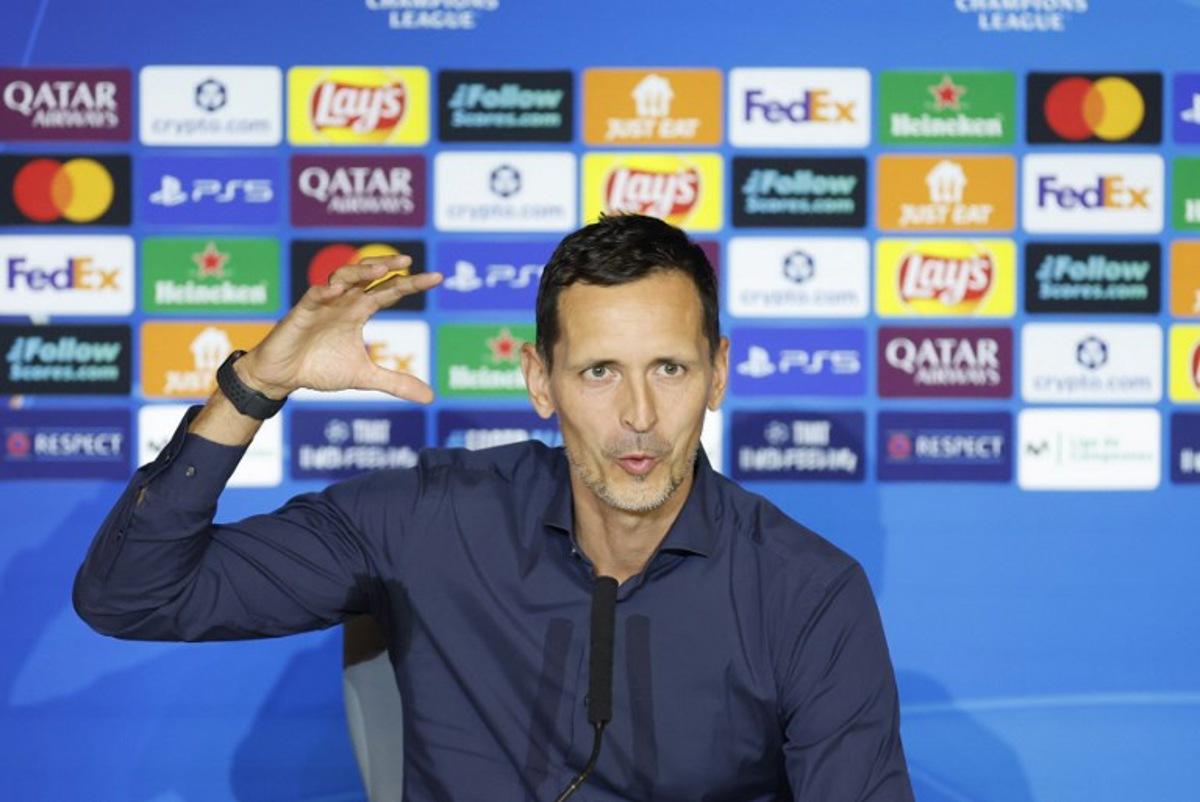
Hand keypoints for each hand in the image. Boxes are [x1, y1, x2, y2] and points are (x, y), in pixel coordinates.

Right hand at [234, 254, 441, 401]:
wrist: (282, 377)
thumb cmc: (320, 368)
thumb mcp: (364, 377)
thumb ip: (395, 382)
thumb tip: (431, 397)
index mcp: (359, 311)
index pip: (389, 291)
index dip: (411, 284)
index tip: (437, 278)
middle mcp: (343, 302)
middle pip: (369, 276)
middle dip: (388, 267)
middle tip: (409, 261)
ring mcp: (322, 304)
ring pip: (342, 277)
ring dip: (359, 271)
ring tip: (379, 268)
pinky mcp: (301, 312)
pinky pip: (313, 296)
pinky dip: (324, 292)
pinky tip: (336, 290)